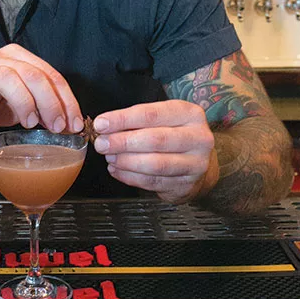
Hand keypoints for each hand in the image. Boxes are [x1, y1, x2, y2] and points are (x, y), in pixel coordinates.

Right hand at [0, 44, 83, 140]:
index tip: (74, 123)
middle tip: (57, 127)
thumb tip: (69, 123)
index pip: (51, 74)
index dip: (66, 99)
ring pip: (9, 79)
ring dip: (25, 104)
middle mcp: (0, 58)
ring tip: (31, 124)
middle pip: (33, 75)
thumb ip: (43, 105)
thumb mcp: (22, 102)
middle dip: (51, 103)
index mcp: (19, 57)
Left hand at [92, 101, 218, 203]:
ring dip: (126, 161)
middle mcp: (197, 138)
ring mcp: (195, 164)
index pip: (151, 114)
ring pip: (155, 164)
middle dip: (122, 142)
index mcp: (189, 114)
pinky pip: (153, 182)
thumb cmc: (173, 134)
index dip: (123, 119)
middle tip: (101, 144)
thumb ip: (136, 121)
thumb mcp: (162, 119)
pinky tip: (117, 170)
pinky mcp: (187, 185)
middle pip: (154, 139)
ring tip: (109, 157)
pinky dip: (130, 177)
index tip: (101, 124)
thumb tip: (104, 126)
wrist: (198, 161)